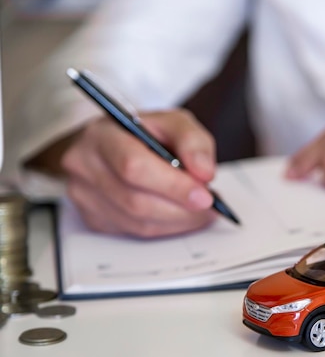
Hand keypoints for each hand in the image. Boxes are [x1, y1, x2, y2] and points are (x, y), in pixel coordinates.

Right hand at [61, 109, 217, 236]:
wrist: (112, 145)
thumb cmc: (145, 133)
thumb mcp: (174, 123)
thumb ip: (193, 142)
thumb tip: (204, 174)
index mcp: (103, 134)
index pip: (134, 166)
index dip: (173, 186)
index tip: (205, 196)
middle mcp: (84, 165)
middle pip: (135, 201)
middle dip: (181, 209)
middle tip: (210, 207)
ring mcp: (83, 195)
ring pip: (137, 224)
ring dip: (177, 222)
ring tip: (201, 211)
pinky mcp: (92, 218)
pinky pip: (134, 233)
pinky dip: (165, 227)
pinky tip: (181, 216)